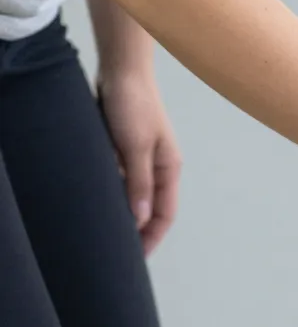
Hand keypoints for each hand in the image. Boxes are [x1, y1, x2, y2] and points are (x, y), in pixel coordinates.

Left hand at [97, 68, 180, 255]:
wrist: (120, 70)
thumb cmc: (133, 106)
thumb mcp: (136, 147)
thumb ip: (138, 182)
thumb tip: (141, 218)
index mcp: (169, 169)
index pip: (165, 213)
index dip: (153, 236)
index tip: (137, 256)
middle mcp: (157, 168)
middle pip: (151, 208)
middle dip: (139, 230)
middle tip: (120, 251)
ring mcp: (140, 158)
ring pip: (134, 194)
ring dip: (124, 211)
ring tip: (108, 230)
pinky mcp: (123, 148)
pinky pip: (119, 179)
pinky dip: (112, 192)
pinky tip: (99, 200)